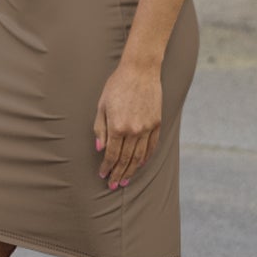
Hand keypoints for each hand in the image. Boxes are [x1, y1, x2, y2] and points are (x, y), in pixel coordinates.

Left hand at [93, 63, 161, 189]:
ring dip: (132, 170)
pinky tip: (140, 165)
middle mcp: (133, 130)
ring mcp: (147, 128)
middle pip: (125, 159)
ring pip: (139, 156)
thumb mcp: (102, 105)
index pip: (111, 154)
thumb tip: (100, 149)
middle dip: (118, 174)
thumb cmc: (117, 85)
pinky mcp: (156, 123)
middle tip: (114, 185)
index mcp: (117, 126)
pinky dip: (146, 158)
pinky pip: (151, 146)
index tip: (103, 175)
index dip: (107, 167)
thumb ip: (100, 128)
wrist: (140, 71)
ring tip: (126, 180)